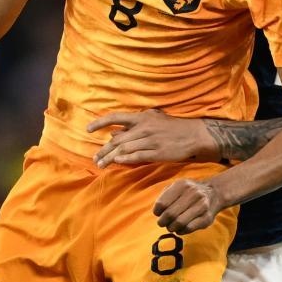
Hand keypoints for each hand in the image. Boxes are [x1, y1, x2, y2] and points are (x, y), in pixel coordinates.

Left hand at [87, 110, 214, 167]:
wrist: (193, 135)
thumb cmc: (172, 128)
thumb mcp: (152, 121)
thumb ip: (132, 126)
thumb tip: (112, 133)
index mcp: (142, 117)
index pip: (116, 117)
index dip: (100, 122)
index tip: (88, 129)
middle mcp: (144, 128)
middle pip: (118, 139)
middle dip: (103, 150)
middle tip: (94, 158)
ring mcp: (150, 140)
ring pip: (124, 149)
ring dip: (110, 157)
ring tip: (101, 164)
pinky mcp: (157, 152)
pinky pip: (137, 156)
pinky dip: (125, 159)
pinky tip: (117, 161)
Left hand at [153, 178, 223, 233]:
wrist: (214, 194)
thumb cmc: (189, 192)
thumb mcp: (177, 187)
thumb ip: (165, 196)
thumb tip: (158, 212)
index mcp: (182, 185)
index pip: (162, 203)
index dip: (157, 211)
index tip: (158, 213)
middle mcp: (193, 193)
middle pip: (170, 214)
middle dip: (163, 221)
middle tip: (162, 223)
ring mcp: (202, 206)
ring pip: (179, 223)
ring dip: (171, 227)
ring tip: (171, 226)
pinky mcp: (207, 218)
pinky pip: (188, 228)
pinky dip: (180, 231)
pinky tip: (180, 228)